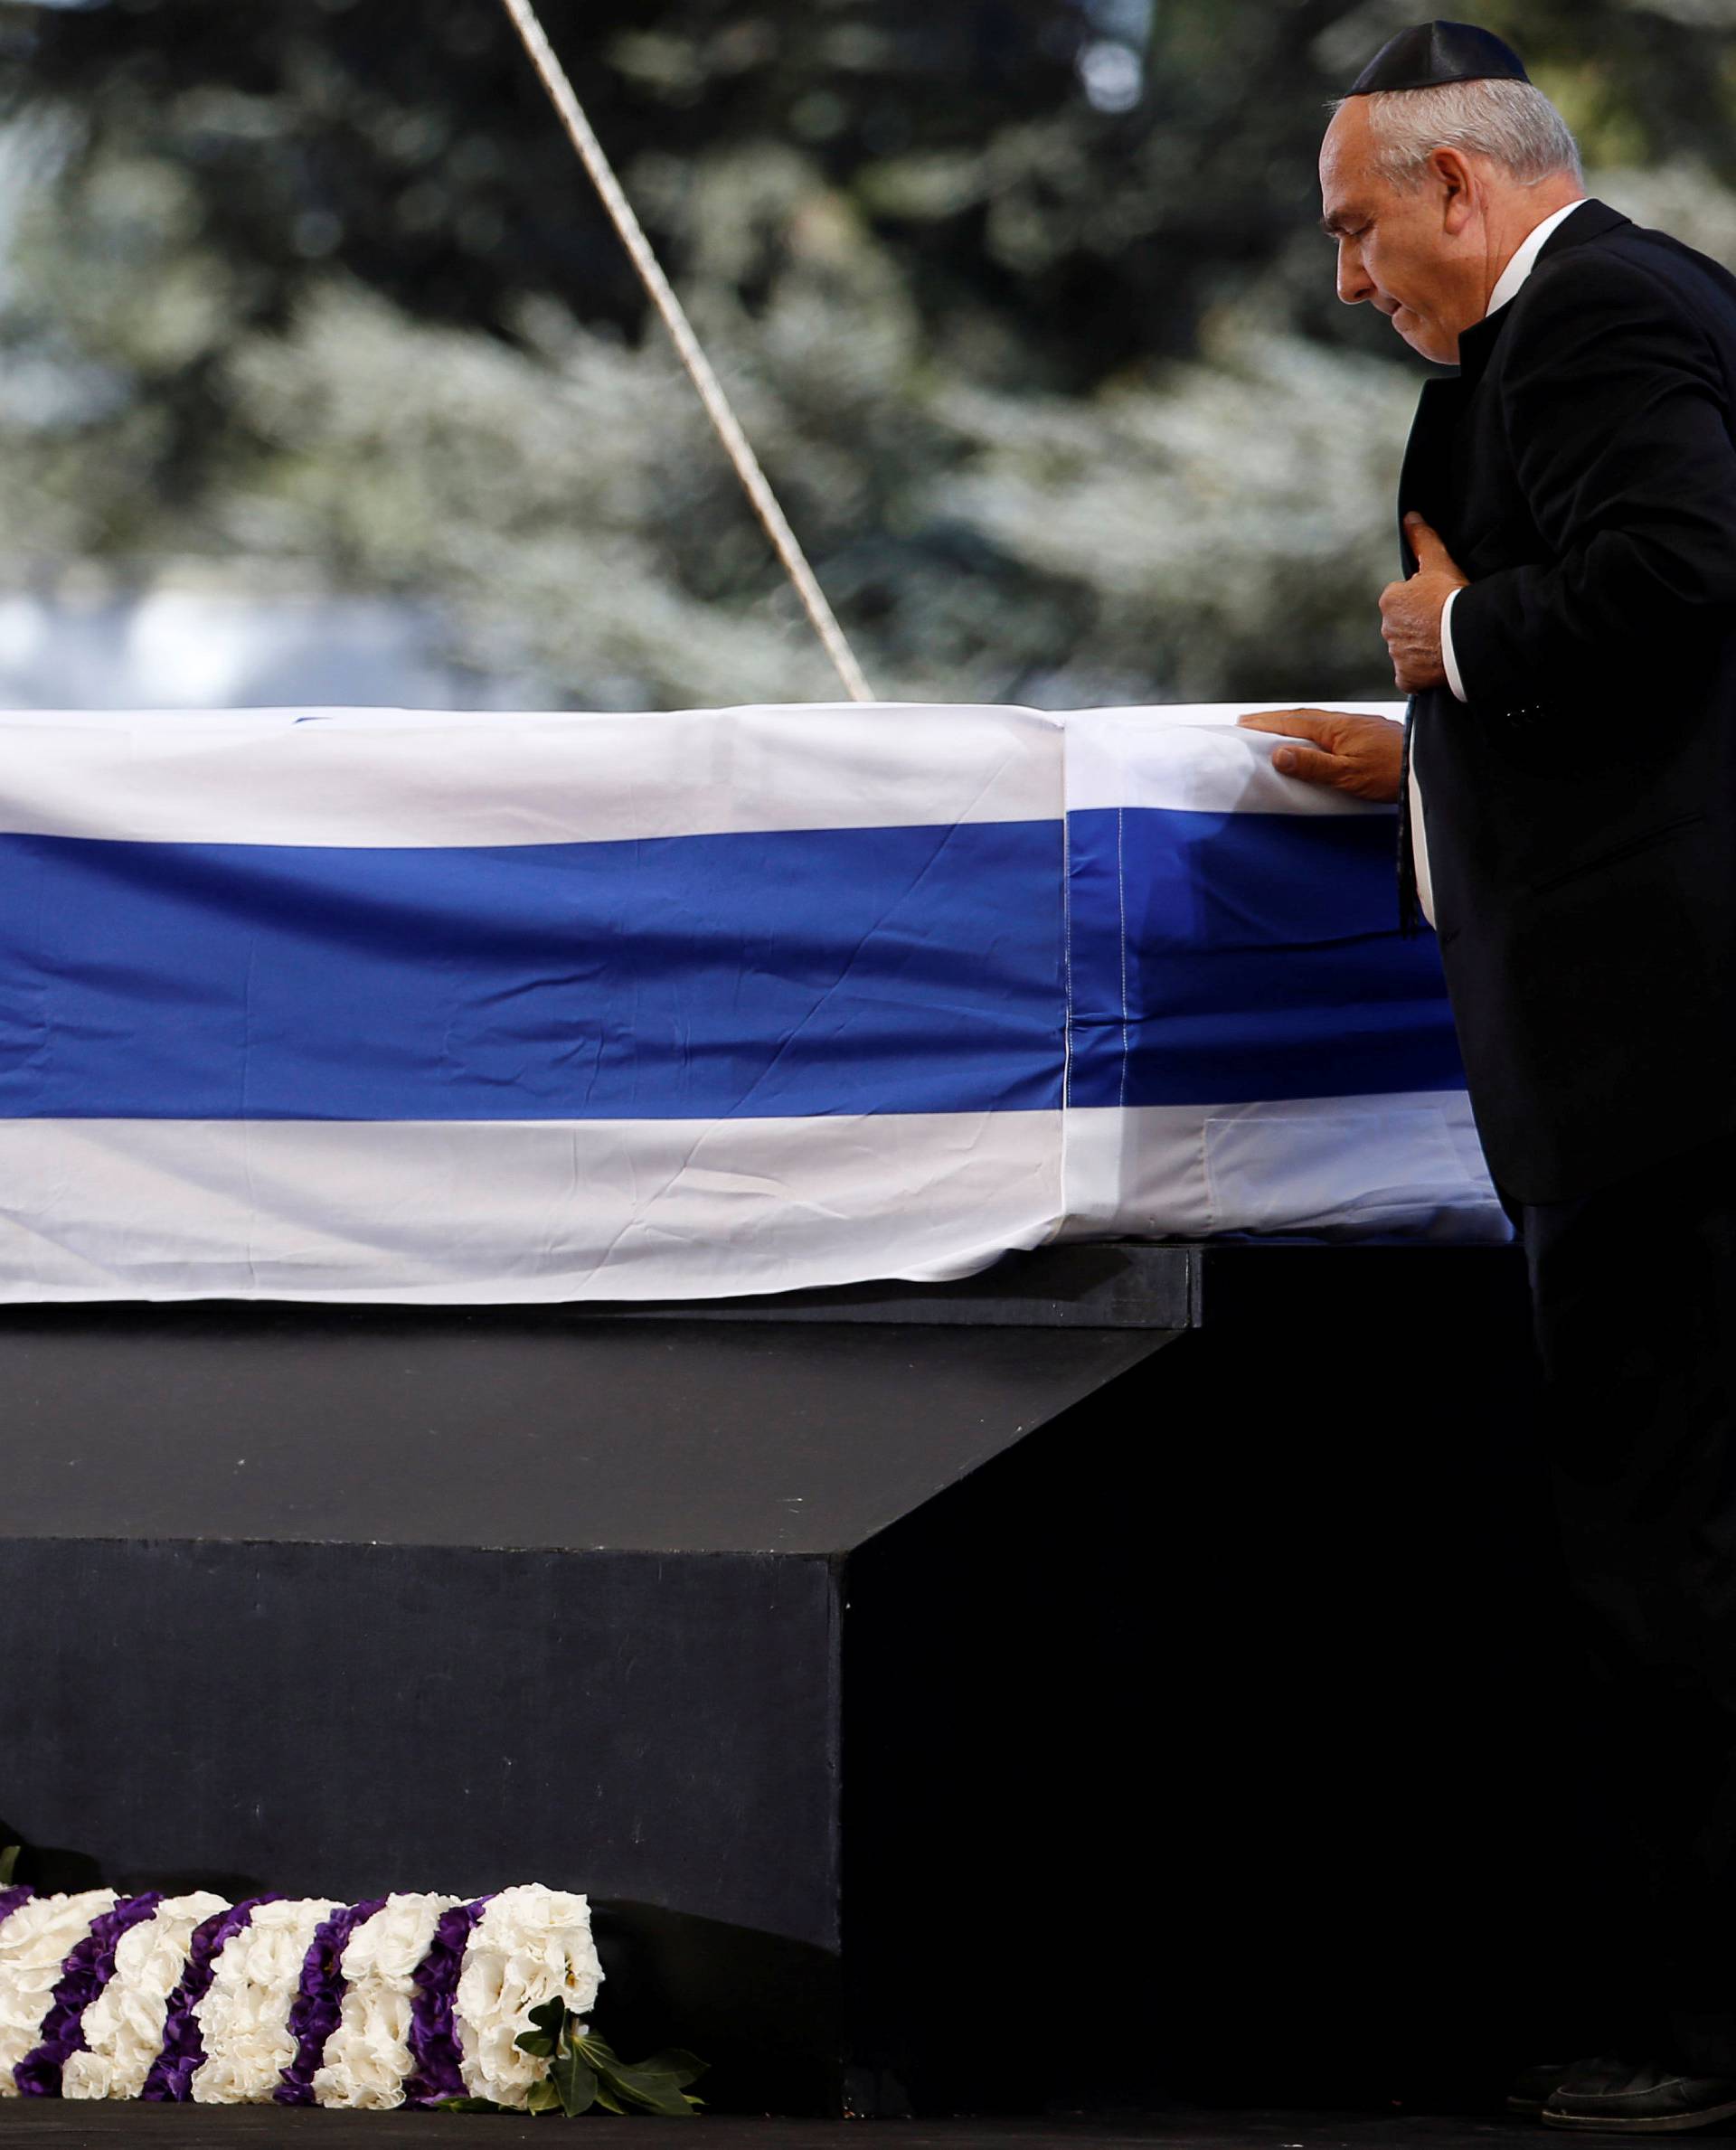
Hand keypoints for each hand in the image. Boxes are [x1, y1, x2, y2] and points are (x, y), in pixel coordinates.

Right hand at [1236, 708, 1404, 803]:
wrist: (1429, 768)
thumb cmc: (1390, 774)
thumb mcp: (1348, 775)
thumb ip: (1313, 764)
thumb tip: (1276, 753)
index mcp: (1335, 728)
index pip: (1290, 720)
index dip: (1264, 722)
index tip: (1241, 724)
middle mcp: (1344, 721)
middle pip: (1300, 716)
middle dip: (1272, 720)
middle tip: (1248, 725)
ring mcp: (1357, 726)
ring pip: (1315, 722)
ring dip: (1291, 724)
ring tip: (1272, 732)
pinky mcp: (1366, 734)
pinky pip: (1329, 729)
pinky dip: (1310, 732)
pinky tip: (1312, 740)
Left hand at [1379, 513, 1467, 691]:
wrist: (1465, 636)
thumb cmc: (1453, 598)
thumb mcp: (1439, 562)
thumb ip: (1423, 538)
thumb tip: (1410, 516)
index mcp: (1389, 601)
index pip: (1404, 599)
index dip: (1424, 600)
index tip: (1441, 601)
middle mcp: (1386, 629)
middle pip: (1406, 625)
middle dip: (1421, 624)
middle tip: (1445, 622)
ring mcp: (1396, 655)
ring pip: (1408, 649)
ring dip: (1423, 647)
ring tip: (1446, 642)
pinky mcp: (1406, 677)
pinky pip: (1411, 675)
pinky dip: (1422, 672)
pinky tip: (1438, 664)